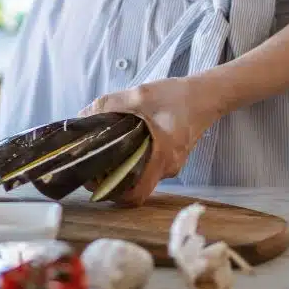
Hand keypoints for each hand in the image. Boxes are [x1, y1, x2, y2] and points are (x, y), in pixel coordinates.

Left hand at [79, 78, 222, 206]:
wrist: (206, 95)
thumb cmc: (177, 95)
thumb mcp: (139, 94)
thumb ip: (109, 104)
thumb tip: (82, 116)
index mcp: (162, 155)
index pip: (135, 194)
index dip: (111, 192)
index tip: (94, 178)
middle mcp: (168, 167)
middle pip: (134, 186)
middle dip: (110, 178)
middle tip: (94, 162)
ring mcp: (172, 165)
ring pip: (141, 177)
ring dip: (121, 168)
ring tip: (106, 150)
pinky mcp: (172, 159)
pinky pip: (148, 167)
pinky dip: (133, 161)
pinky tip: (124, 144)